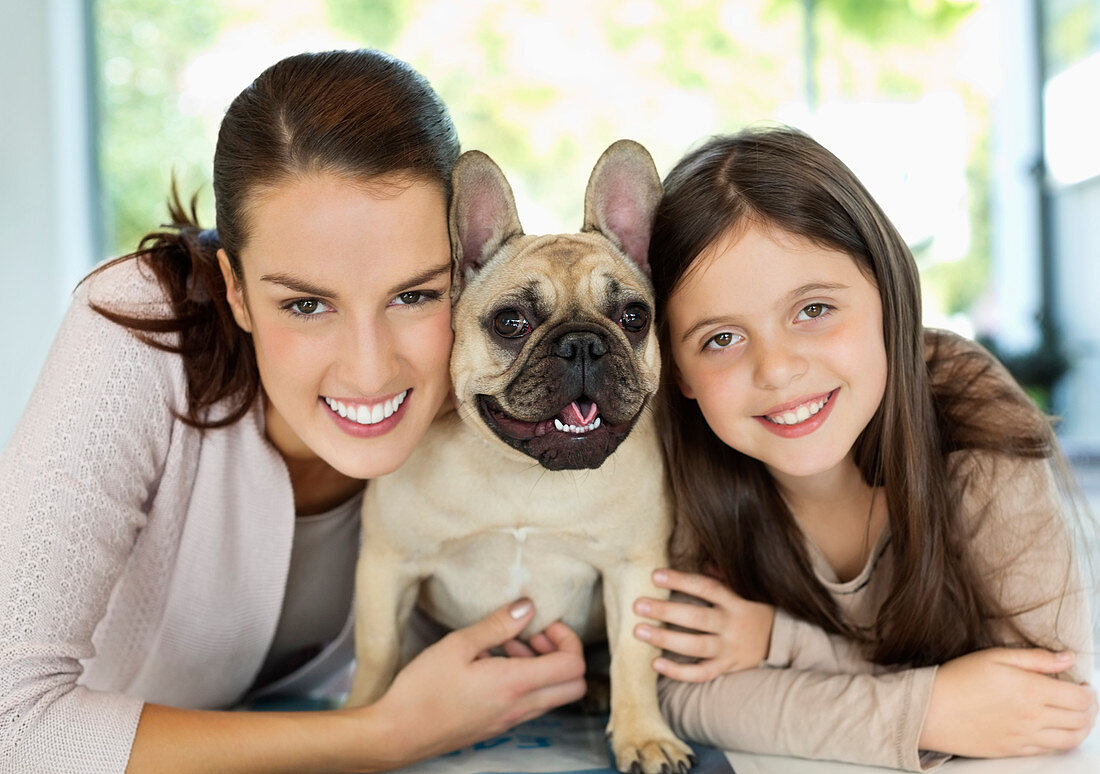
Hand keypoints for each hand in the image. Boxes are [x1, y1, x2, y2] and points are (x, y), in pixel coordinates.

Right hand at [368, 599, 586, 765]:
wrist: (397, 734)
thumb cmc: (422, 690)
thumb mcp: (457, 646)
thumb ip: (497, 625)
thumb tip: (527, 608)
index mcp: (514, 685)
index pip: (573, 666)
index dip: (567, 639)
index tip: (543, 624)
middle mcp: (520, 708)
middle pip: (573, 686)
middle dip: (563, 654)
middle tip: (533, 635)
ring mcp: (510, 721)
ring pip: (553, 695)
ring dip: (542, 667)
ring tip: (507, 645)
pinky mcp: (498, 726)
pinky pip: (530, 704)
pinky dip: (525, 681)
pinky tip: (493, 665)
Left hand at [632, 568, 774, 681]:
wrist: (782, 640)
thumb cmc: (756, 607)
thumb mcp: (747, 588)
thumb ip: (724, 575)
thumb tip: (702, 560)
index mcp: (737, 600)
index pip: (706, 587)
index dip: (681, 580)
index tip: (655, 575)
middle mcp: (733, 625)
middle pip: (696, 618)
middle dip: (665, 611)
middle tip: (638, 605)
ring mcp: (731, 649)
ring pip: (695, 646)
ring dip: (665, 638)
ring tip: (639, 631)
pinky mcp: (728, 668)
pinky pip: (702, 673)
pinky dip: (678, 672)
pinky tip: (655, 663)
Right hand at [919, 647, 1097, 757]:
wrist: (931, 710)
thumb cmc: (959, 678)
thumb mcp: (995, 657)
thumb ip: (1036, 658)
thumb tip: (1067, 659)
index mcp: (1031, 691)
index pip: (1081, 699)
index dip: (1089, 692)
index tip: (1084, 685)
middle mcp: (1033, 718)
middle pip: (1081, 720)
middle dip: (1090, 710)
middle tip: (1084, 700)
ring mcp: (1025, 738)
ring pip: (1071, 739)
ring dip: (1082, 728)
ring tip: (1077, 717)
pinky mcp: (1014, 750)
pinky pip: (1050, 750)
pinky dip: (1061, 741)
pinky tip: (1055, 730)